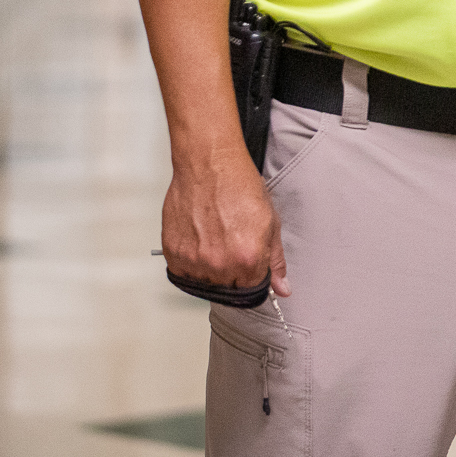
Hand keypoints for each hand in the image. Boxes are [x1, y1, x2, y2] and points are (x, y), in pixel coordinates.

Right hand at [162, 148, 290, 297]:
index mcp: (248, 259)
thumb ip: (275, 260)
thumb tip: (282, 289)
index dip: (253, 279)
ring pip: (205, 282)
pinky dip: (192, 260)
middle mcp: (219, 264)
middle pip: (228, 289)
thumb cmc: (239, 186)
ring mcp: (194, 260)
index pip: (252, 291)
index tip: (250, 268)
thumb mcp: (270, 221)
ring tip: (215, 237)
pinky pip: (183, 272)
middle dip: (233, 272)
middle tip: (231, 243)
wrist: (209, 165)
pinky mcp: (173, 253)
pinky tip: (200, 238)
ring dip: (211, 267)